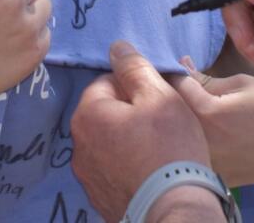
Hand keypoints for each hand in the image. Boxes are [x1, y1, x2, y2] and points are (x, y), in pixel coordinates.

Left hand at [71, 41, 210, 220]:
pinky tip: (151, 170)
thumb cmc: (169, 147)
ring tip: (159, 149)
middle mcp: (78, 146)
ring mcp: (88, 176)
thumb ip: (135, 68)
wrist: (175, 209)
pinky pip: (113, 169)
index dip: (135, 85)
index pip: (107, 82)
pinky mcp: (100, 198)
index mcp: (87, 115)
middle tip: (162, 122)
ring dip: (128, 140)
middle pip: (106, 113)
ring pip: (109, 143)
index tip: (157, 97)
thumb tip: (116, 46)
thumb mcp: (159, 96)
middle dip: (130, 112)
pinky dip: (128, 165)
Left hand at [173, 63, 253, 186]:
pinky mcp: (219, 176)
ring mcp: (211, 164)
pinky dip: (196, 141)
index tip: (174, 66)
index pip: (173, 86)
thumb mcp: (242, 83)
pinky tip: (212, 130)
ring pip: (182, 137)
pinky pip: (196, 155)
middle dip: (172, 96)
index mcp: (209, 113)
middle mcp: (204, 142)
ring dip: (182, 120)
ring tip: (197, 107)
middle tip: (182, 83)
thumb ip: (206, 80)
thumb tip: (181, 68)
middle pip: (172, 114)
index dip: (171, 72)